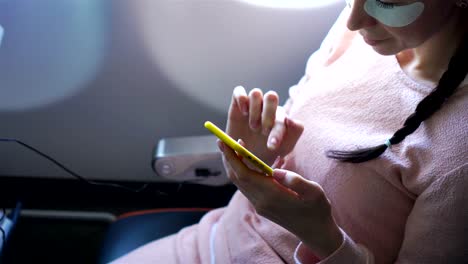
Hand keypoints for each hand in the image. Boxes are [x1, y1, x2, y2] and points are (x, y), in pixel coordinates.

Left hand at [218, 140, 343, 258]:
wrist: (315, 232)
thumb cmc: (317, 209)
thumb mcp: (314, 192)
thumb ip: (296, 180)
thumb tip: (276, 170)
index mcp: (272, 195)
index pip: (244, 174)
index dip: (233, 157)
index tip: (227, 142)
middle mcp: (261, 201)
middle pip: (237, 177)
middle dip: (228, 158)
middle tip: (223, 141)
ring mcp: (260, 205)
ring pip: (240, 182)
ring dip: (234, 165)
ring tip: (232, 148)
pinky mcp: (262, 206)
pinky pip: (247, 186)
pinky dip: (244, 172)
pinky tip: (250, 162)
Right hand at [226, 86, 303, 164]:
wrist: (245, 155)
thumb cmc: (266, 152)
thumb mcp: (284, 148)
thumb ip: (294, 133)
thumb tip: (291, 119)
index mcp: (280, 117)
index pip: (283, 117)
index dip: (278, 132)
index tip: (272, 146)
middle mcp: (267, 108)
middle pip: (271, 96)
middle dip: (268, 114)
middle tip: (264, 132)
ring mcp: (252, 104)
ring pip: (255, 93)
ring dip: (254, 110)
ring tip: (253, 126)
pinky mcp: (238, 103)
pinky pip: (239, 91)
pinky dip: (241, 99)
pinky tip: (243, 113)